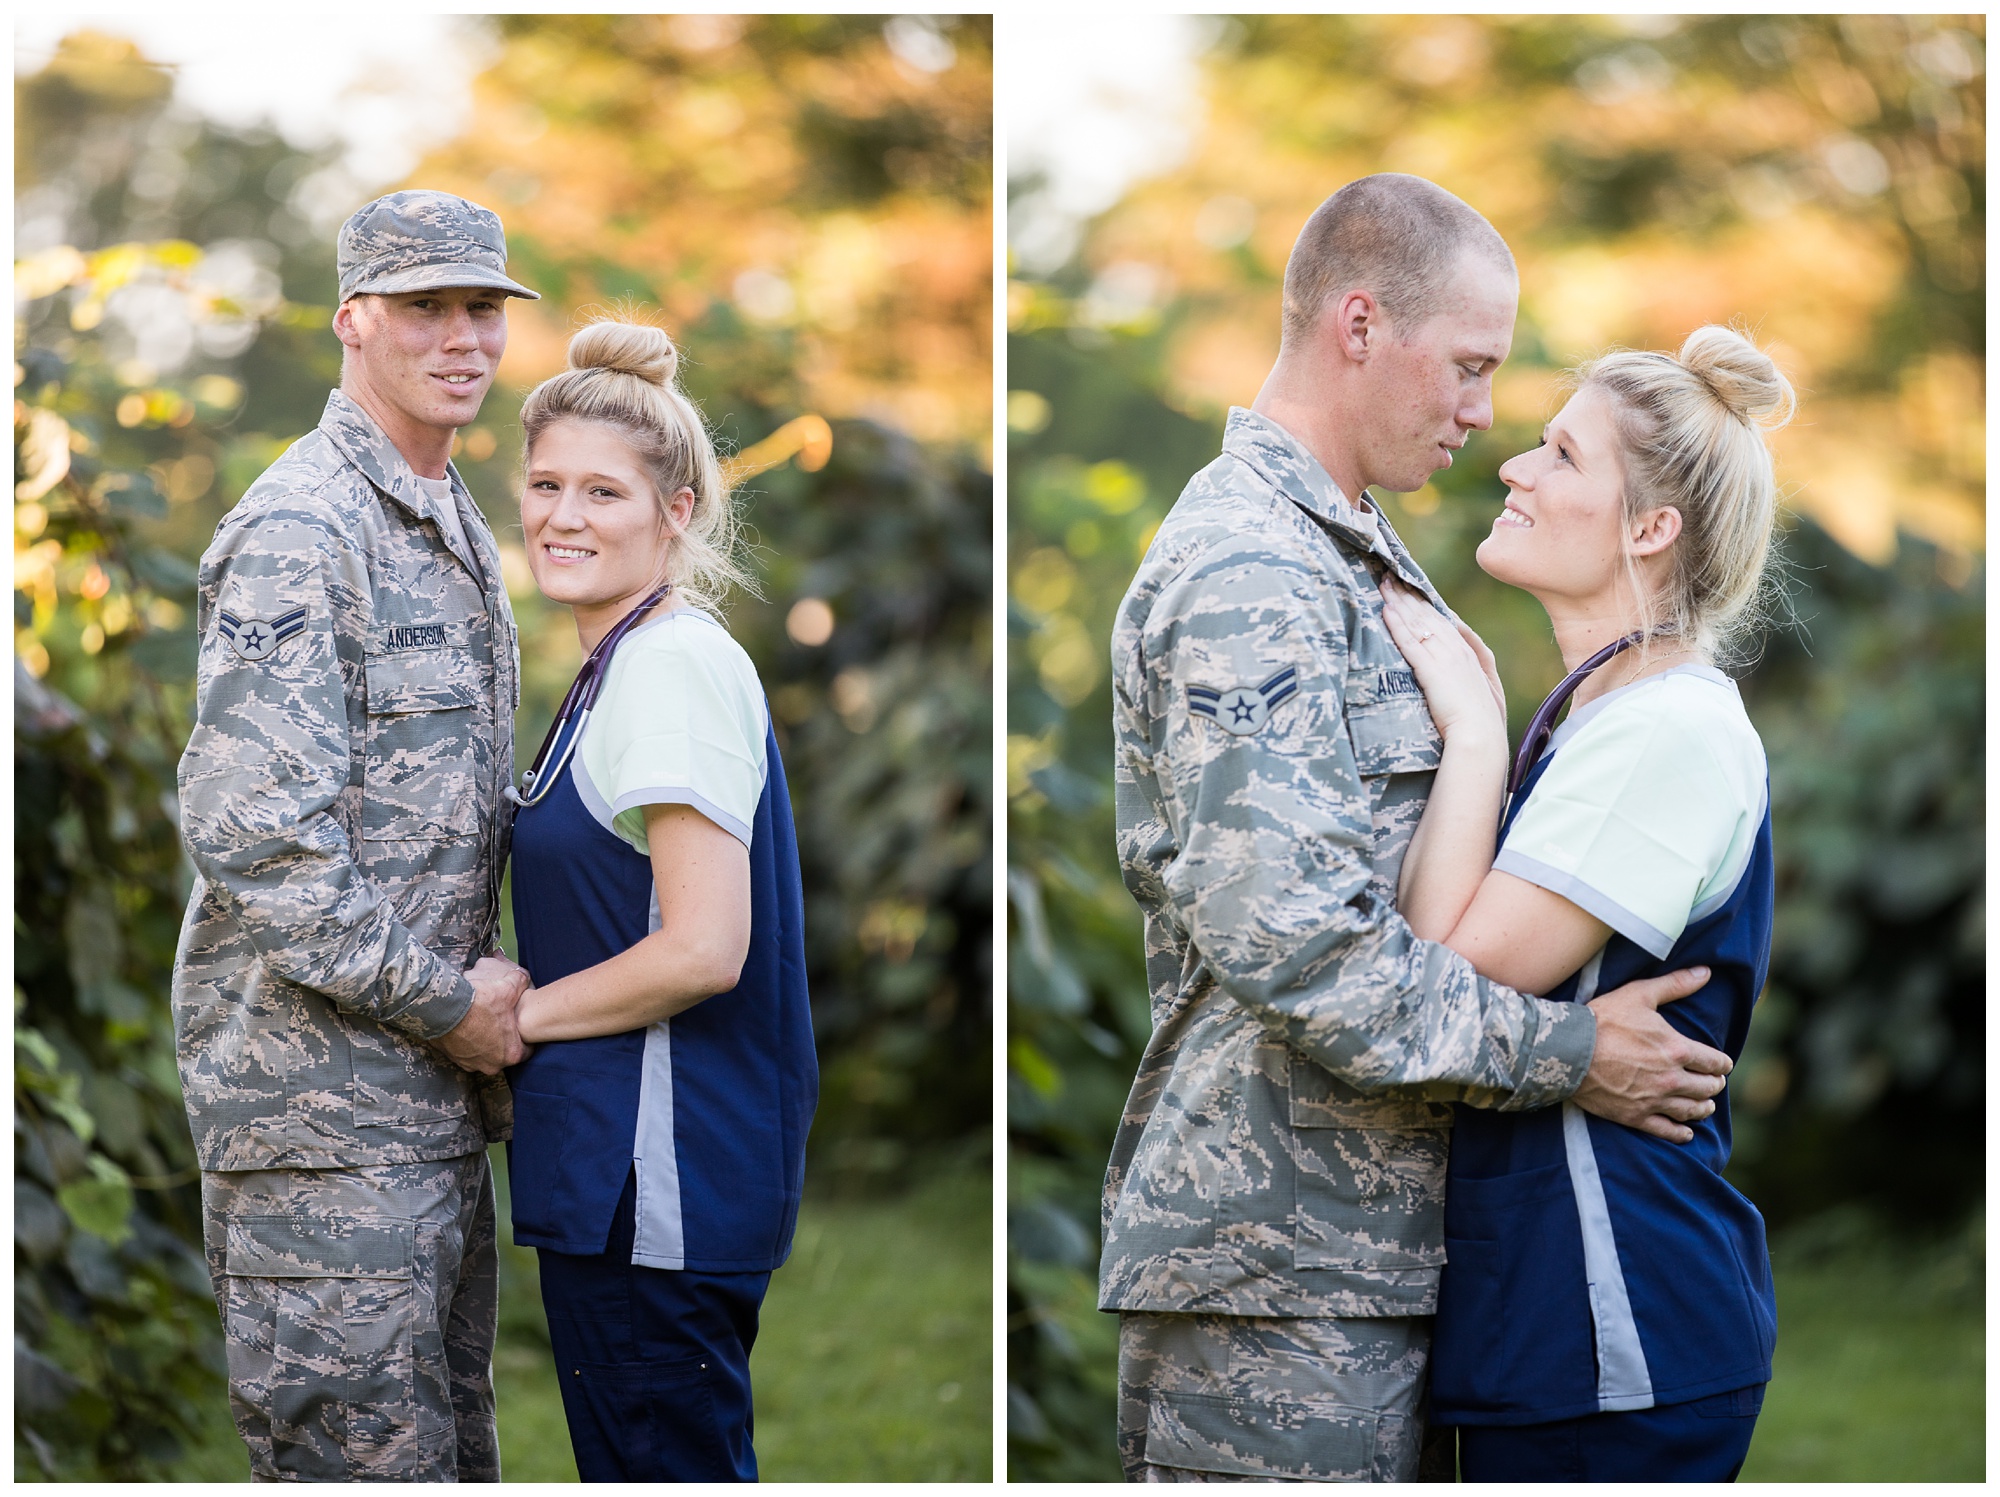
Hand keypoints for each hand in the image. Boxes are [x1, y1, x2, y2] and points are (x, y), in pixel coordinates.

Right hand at [434, 956, 532, 1074]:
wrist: (444, 1009)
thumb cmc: (481, 1003)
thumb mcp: (507, 988)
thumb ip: (520, 983)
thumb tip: (524, 977)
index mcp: (511, 1054)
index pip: (527, 1050)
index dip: (525, 1036)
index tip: (521, 1026)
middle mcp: (492, 1065)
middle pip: (504, 1053)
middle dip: (503, 1040)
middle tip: (501, 1023)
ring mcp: (471, 1065)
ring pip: (484, 1054)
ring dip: (484, 1042)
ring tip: (482, 1024)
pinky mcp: (453, 1059)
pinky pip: (465, 1052)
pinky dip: (466, 1042)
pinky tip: (465, 1027)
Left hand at [1378, 576, 1504, 744]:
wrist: (1481, 738)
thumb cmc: (1483, 724)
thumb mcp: (1487, 691)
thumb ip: (1477, 671)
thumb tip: (1462, 661)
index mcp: (1472, 655)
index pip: (1445, 622)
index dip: (1427, 605)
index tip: (1413, 590)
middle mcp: (1458, 650)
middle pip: (1429, 616)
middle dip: (1409, 595)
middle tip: (1391, 577)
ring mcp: (1445, 658)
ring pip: (1418, 623)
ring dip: (1399, 602)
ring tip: (1383, 584)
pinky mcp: (1430, 671)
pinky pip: (1410, 642)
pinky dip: (1397, 624)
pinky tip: (1385, 610)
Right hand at [1573, 967, 1731, 1142]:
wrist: (1568, 1050)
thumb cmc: (1603, 1019)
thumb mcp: (1639, 995)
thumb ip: (1675, 984)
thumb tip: (1706, 972)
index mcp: (1678, 1049)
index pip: (1716, 1062)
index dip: (1721, 1063)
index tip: (1720, 1063)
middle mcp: (1672, 1079)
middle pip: (1708, 1088)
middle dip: (1713, 1084)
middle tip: (1711, 1082)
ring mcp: (1655, 1101)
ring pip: (1693, 1110)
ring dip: (1703, 1107)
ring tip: (1704, 1104)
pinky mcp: (1636, 1116)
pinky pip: (1668, 1131)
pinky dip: (1682, 1133)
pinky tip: (1686, 1132)